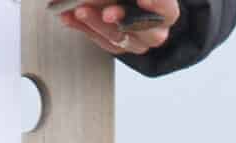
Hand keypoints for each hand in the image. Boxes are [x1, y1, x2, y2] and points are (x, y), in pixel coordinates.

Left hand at [58, 0, 179, 55]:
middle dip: (121, 17)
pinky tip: (68, 16)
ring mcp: (136, 41)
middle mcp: (154, 30)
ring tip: (79, 11)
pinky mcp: (117, 45)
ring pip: (117, 37)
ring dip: (95, 22)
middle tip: (107, 13)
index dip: (158, 5)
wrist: (120, 3)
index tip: (143, 0)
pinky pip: (99, 40)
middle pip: (141, 27)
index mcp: (165, 11)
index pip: (167, 11)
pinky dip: (82, 27)